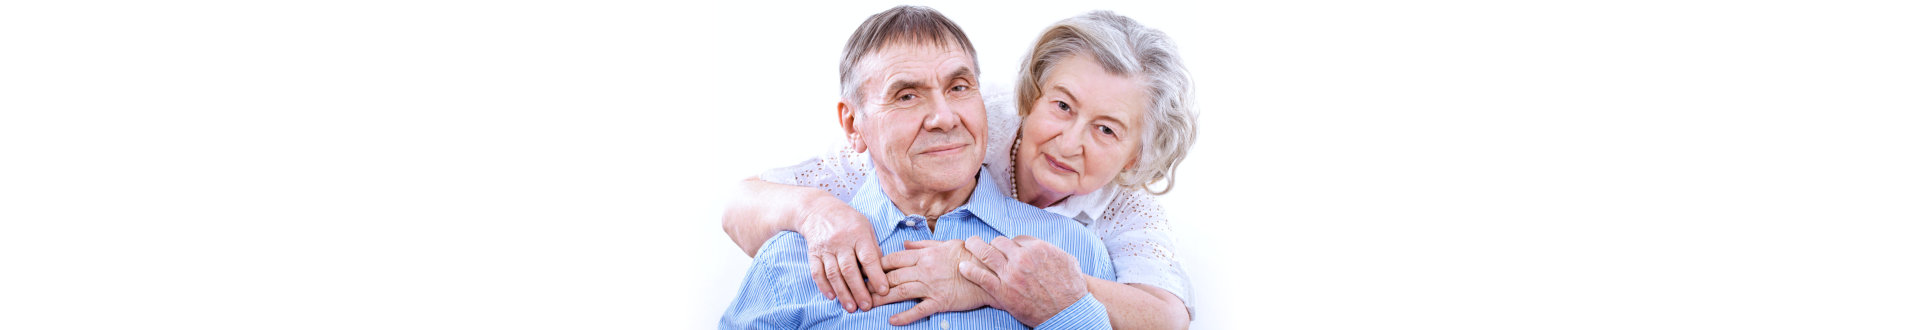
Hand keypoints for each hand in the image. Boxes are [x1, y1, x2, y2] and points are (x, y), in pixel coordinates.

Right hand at [797, 198, 886, 312]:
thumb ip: (873, 247)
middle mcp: (841, 241)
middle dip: (859, 290)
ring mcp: (825, 248)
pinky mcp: (813, 253)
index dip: (876, 276)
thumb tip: (881, 269)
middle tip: (867, 306)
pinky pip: (817, 272)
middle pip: (849, 270)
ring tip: (851, 307)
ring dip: (843, 293)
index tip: (884, 290)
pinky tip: (832, 297)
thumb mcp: (865, 226)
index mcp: (858, 234)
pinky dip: (824, 286)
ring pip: (833, 274)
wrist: (817, 209)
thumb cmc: (847, 219)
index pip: (868, 258)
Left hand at [874, 240, 993, 325]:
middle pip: (892, 276)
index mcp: (924, 255)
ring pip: (900, 292)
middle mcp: (924, 270)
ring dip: (881, 299)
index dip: (876, 265)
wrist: (990, 271)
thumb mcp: (944, 244)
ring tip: (866, 305)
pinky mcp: (940, 302)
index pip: (894, 259)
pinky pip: (919, 310)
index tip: (863, 270)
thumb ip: (922, 244)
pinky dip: (905, 316)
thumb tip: (904, 244)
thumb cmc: (968, 255)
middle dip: (873, 284)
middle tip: (858, 290)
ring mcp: (931, 287)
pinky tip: (892, 320)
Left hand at [958, 235, 1088, 326]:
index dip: (1011, 244)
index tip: (1008, 249)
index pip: (1016, 239)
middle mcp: (1022, 258)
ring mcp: (1011, 274)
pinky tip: (962, 267)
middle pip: (999, 243)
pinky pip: (981, 277)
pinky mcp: (1003, 291)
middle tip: (984, 244)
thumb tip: (1047, 249)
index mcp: (1037, 248)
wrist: (1069, 311)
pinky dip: (970, 271)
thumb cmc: (1072, 289)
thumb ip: (1053, 251)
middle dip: (992, 244)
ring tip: (969, 245)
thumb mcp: (1068, 261)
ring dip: (975, 247)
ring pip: (986, 254)